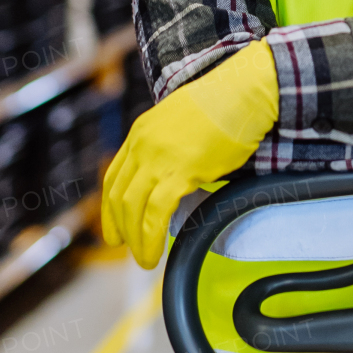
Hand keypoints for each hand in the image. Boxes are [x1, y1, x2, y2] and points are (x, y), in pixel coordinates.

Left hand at [101, 40, 278, 268]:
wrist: (242, 92)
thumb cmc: (223, 104)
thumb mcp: (180, 120)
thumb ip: (168, 145)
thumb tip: (173, 171)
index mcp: (141, 132)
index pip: (113, 177)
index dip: (110, 208)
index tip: (114, 228)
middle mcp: (142, 145)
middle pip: (119, 195)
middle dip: (120, 228)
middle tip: (126, 248)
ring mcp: (158, 158)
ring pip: (132, 208)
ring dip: (135, 240)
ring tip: (144, 259)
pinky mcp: (180, 171)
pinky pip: (155, 213)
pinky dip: (150, 238)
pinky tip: (155, 254)